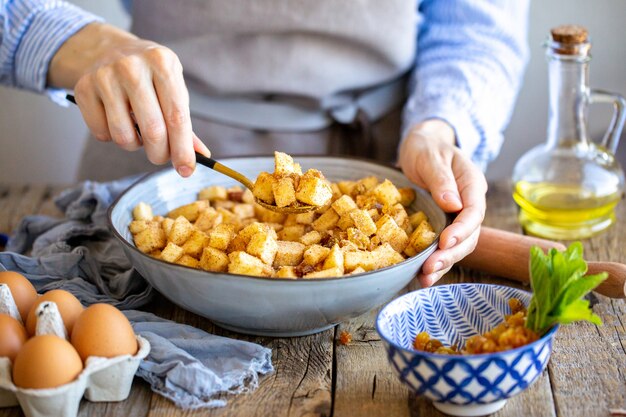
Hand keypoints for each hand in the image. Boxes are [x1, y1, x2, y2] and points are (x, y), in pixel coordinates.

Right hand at [48, 23, 209, 176]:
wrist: (110, 49)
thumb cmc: (150, 76)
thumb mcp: (173, 89)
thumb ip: (184, 123)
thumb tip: (200, 156)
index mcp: (162, 63)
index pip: (177, 116)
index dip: (183, 149)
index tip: (186, 170)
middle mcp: (132, 66)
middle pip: (153, 130)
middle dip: (160, 154)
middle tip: (161, 156)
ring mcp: (104, 76)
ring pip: (124, 136)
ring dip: (135, 145)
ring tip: (137, 130)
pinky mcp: (83, 88)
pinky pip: (101, 134)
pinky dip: (112, 137)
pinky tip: (117, 119)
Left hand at [398, 119, 486, 286]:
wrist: (422, 145)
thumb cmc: (426, 148)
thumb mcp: (430, 157)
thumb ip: (441, 179)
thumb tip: (453, 204)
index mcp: (472, 184)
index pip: (474, 212)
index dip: (462, 230)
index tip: (445, 242)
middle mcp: (469, 204)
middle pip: (469, 235)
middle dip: (451, 254)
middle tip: (430, 267)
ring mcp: (457, 217)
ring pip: (459, 246)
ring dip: (444, 264)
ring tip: (425, 277)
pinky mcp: (444, 225)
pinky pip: (444, 247)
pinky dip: (436, 262)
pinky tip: (423, 276)